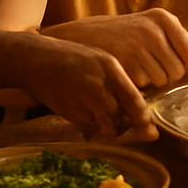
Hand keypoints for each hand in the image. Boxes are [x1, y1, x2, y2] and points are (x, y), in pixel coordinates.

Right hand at [12, 34, 155, 142]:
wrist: (38, 60)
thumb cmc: (73, 58)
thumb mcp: (102, 61)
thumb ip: (119, 81)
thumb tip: (139, 102)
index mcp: (112, 71)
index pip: (135, 101)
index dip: (144, 119)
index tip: (149, 130)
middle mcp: (100, 88)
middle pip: (123, 119)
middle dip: (126, 125)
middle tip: (125, 123)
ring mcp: (85, 103)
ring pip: (107, 128)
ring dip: (109, 129)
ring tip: (105, 119)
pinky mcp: (71, 114)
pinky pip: (89, 129)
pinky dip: (92, 128)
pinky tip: (87, 115)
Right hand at [42, 9, 187, 89]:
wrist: (72, 42)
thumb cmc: (111, 39)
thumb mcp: (141, 28)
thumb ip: (168, 43)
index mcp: (161, 18)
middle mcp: (152, 29)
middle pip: (177, 71)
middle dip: (167, 79)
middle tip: (150, 76)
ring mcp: (138, 46)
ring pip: (161, 81)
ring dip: (152, 86)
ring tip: (134, 76)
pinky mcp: (124, 64)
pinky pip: (143, 87)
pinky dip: (137, 90)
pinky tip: (125, 81)